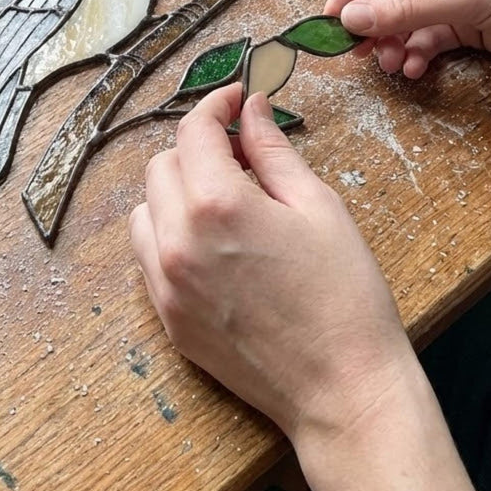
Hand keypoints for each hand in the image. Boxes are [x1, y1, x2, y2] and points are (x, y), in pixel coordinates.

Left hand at [130, 85, 490, 490]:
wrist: (342, 391)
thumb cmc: (344, 295)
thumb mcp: (318, 206)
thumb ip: (273, 150)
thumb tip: (250, 108)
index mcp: (217, 204)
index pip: (193, 131)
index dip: (215, 104)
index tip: (236, 99)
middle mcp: (178, 240)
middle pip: (162, 165)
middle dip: (197, 148)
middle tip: (241, 154)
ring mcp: (166, 283)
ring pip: (146, 209)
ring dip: (176, 190)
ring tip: (223, 200)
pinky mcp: (167, 318)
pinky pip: (148, 255)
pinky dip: (168, 233)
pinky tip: (211, 242)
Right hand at [325, 0, 490, 89]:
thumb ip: (407, 8)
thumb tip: (351, 17)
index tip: (333, 17)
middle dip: (369, 19)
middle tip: (354, 49)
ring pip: (404, 17)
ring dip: (391, 41)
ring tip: (389, 63)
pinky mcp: (468, 24)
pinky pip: (426, 37)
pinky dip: (416, 53)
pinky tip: (415, 68)